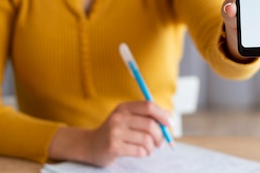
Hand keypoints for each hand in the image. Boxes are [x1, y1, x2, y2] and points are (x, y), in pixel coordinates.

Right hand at [48, 101, 170, 166]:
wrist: (90, 145)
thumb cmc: (114, 132)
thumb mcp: (127, 119)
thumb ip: (146, 116)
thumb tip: (168, 115)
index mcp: (124, 107)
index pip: (148, 106)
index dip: (162, 115)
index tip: (170, 124)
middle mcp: (119, 117)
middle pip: (150, 124)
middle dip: (160, 135)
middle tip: (160, 143)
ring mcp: (115, 132)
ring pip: (146, 139)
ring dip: (152, 147)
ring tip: (148, 149)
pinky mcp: (113, 146)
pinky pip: (139, 151)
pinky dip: (144, 153)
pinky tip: (140, 153)